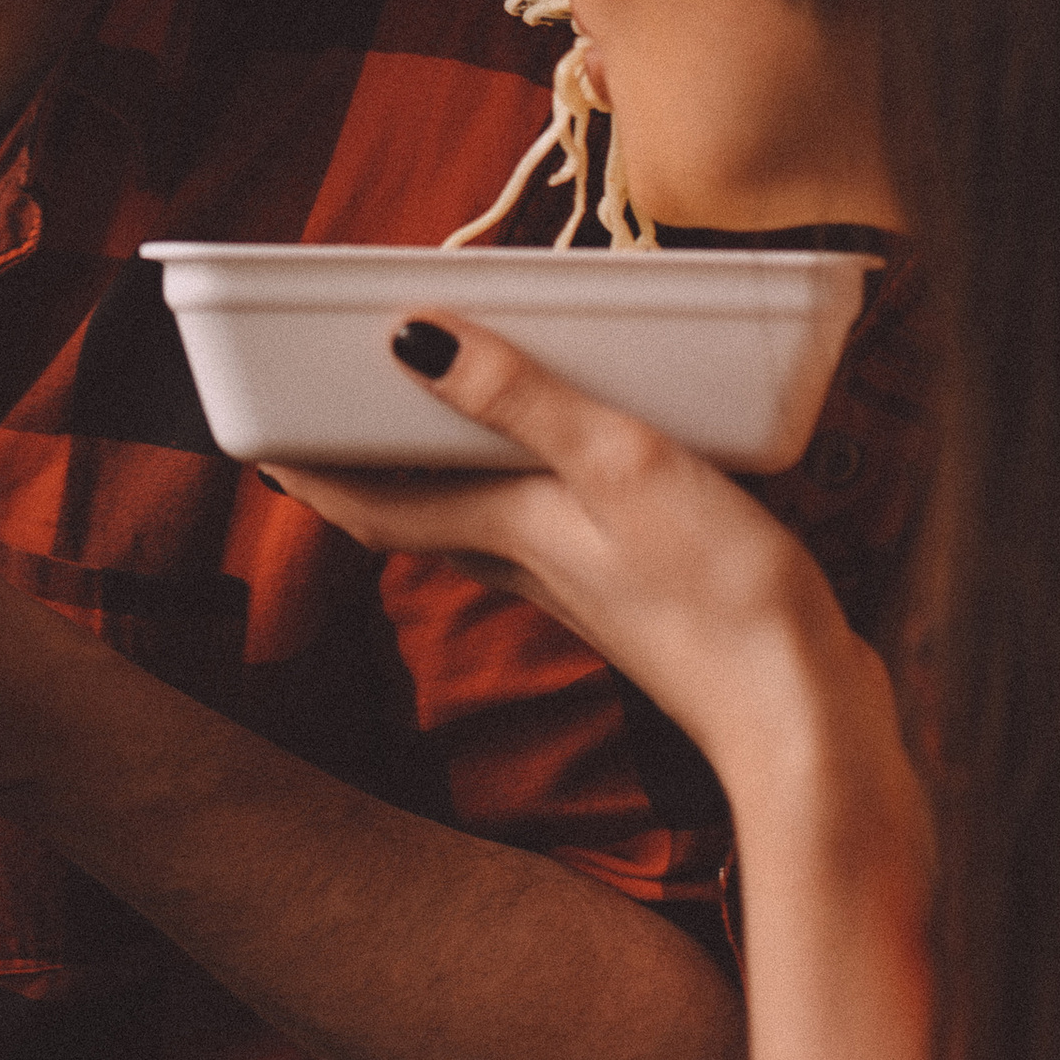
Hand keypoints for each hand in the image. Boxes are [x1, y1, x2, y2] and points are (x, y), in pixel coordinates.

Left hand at [266, 317, 877, 800]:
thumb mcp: (619, 467)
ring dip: (446, 471)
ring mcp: (584, 585)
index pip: (370, 503)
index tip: (256, 430)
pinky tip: (572, 461)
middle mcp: (527, 565)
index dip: (309, 469)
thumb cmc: (717, 598)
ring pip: (483, 522)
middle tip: (337, 402)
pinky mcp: (642, 592)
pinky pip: (555, 528)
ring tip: (441, 411)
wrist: (803, 721)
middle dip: (367, 462)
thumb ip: (522, 400)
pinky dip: (532, 485)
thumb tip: (409, 339)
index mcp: (504, 533)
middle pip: (416, 511)